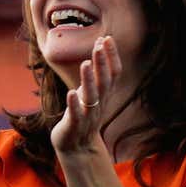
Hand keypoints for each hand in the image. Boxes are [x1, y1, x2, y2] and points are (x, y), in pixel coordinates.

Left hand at [51, 36, 120, 157]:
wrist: (77, 148)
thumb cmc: (83, 115)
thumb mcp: (92, 94)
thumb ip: (96, 74)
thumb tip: (100, 48)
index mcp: (104, 95)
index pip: (113, 73)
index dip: (112, 57)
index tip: (107, 38)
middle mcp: (99, 103)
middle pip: (104, 81)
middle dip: (102, 63)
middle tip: (100, 44)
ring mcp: (88, 115)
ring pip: (91, 96)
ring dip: (89, 80)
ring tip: (85, 63)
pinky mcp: (74, 125)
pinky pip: (76, 114)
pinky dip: (75, 104)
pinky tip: (71, 93)